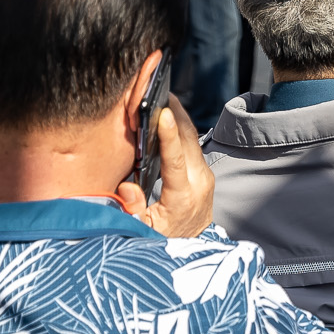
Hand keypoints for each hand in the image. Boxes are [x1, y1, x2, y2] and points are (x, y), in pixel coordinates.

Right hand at [117, 98, 214, 237]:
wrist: (190, 244)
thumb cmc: (162, 239)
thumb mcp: (142, 230)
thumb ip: (133, 209)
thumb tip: (128, 185)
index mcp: (184, 197)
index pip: (176, 160)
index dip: (169, 135)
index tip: (163, 112)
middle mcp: (200, 181)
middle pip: (187, 140)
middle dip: (172, 113)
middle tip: (154, 90)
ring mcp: (205, 174)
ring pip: (192, 138)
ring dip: (177, 116)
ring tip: (160, 94)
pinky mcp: (204, 170)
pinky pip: (192, 143)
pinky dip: (179, 127)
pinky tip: (167, 113)